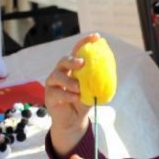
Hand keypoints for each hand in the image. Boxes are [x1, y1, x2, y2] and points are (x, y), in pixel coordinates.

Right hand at [44, 34, 101, 154]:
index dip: (85, 43)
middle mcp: (61, 73)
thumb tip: (108, 71)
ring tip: (79, 88)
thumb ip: (97, 81)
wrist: (73, 121)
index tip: (96, 37)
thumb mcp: (92, 91)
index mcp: (73, 69)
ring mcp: (53, 84)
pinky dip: (67, 95)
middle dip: (72, 60)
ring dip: (69, 81)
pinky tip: (75, 97)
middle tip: (82, 63)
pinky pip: (57, 92)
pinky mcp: (49, 95)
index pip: (77, 51)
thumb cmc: (82, 103)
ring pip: (57, 76)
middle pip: (63, 61)